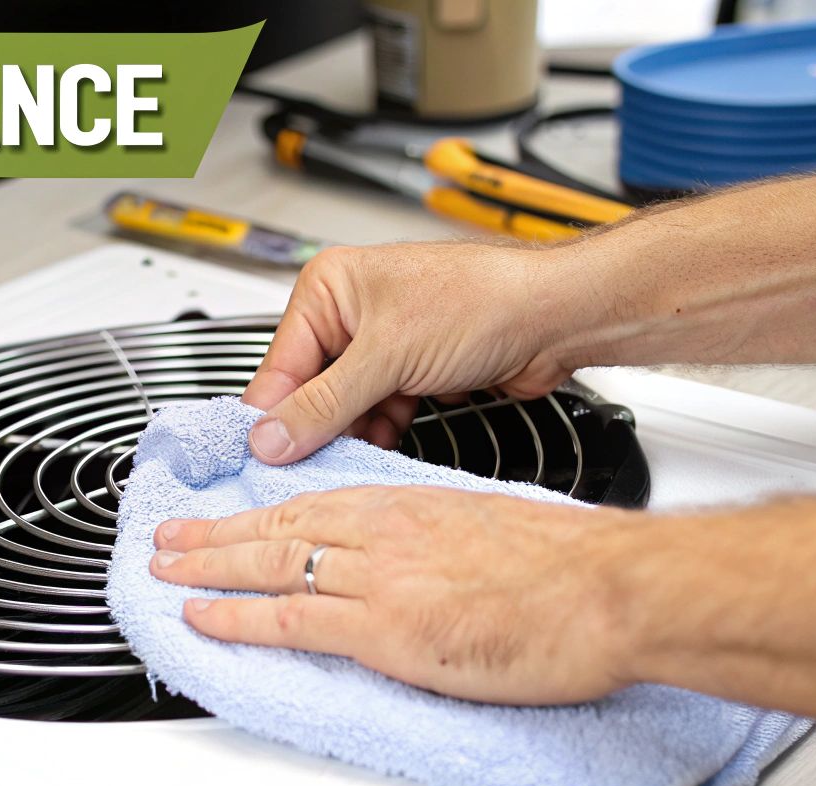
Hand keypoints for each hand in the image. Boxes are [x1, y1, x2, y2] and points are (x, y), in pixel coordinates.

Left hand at [149, 485, 641, 703]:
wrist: (609, 590)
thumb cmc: (573, 570)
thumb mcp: (494, 534)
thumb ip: (446, 545)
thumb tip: (431, 564)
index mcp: (413, 508)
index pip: (318, 502)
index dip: (263, 510)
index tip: (231, 514)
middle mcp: (386, 533)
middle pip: (280, 525)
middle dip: (216, 535)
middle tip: (170, 540)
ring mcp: (380, 580)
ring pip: (272, 564)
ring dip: (208, 570)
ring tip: (165, 575)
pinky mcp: (386, 629)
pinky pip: (291, 619)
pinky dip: (238, 619)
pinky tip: (204, 620)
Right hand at [241, 242, 576, 464]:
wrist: (554, 318)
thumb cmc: (484, 301)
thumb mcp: (387, 358)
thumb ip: (323, 404)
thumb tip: (270, 437)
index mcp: (329, 288)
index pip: (279, 363)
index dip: (272, 415)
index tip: (262, 460)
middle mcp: (350, 313)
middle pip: (309, 389)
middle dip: (315, 428)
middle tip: (306, 467)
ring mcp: (381, 344)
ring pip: (343, 407)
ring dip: (349, 434)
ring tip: (349, 459)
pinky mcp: (409, 372)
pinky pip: (375, 413)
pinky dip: (378, 433)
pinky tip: (381, 448)